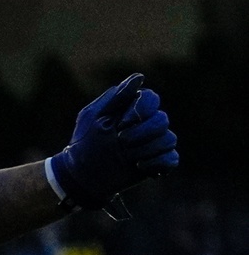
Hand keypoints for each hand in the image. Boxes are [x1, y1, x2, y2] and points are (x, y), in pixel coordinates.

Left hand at [49, 73, 178, 210]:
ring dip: (146, 150)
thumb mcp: (94, 117)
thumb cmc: (85, 144)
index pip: (152, 99)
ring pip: (169, 139)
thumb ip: (116, 97)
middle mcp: (147, 123)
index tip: (121, 124)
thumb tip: (140, 78)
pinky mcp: (157, 162)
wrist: (82, 175)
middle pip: (162, 120)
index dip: (140, 111)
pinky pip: (172, 159)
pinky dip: (157, 164)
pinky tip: (139, 166)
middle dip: (141, 134)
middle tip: (120, 143)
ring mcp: (153, 143)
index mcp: (132, 109)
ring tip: (126, 156)